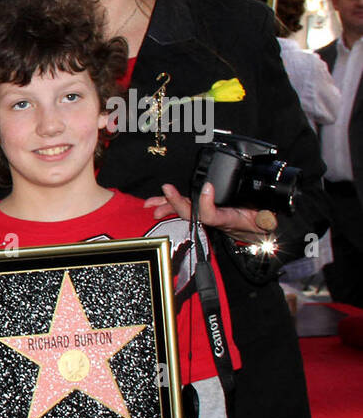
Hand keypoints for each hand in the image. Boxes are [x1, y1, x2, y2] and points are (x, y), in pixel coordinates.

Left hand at [145, 182, 274, 246]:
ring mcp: (207, 214)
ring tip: (150, 203)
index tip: (207, 187)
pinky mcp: (204, 208)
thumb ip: (267, 220)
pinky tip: (153, 202)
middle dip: (176, 203)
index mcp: (227, 220)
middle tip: (166, 191)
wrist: (259, 230)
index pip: (211, 215)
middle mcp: (213, 218)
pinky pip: (184, 205)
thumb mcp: (268, 222)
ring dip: (166, 204)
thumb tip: (268, 219)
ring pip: (183, 209)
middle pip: (190, 212)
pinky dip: (169, 201)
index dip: (206, 204)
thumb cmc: (261, 223)